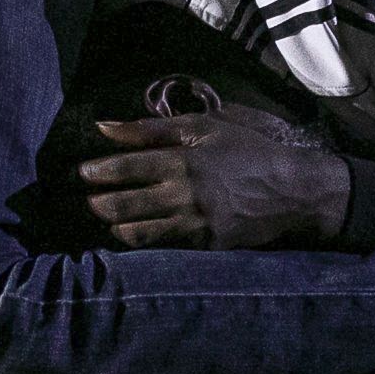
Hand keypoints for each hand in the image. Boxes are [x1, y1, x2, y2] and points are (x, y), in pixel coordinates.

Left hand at [77, 109, 351, 249]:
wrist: (292, 189)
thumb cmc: (247, 150)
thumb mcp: (205, 126)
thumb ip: (151, 128)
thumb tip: (105, 126)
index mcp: (184, 158)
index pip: (128, 166)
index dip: (99, 171)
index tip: (82, 173)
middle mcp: (186, 192)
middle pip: (127, 203)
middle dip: (100, 203)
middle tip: (88, 201)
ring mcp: (197, 223)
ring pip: (141, 232)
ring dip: (117, 227)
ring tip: (108, 222)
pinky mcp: (207, 246)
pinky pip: (166, 247)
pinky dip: (146, 242)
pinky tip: (135, 237)